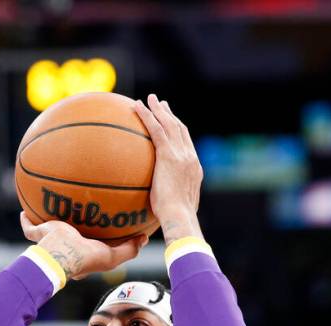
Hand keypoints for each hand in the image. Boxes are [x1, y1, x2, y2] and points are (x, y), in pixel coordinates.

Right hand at [20, 212, 148, 280]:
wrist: (61, 256)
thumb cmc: (85, 258)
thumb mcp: (112, 256)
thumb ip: (130, 249)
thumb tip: (144, 237)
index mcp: (83, 252)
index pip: (91, 241)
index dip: (98, 235)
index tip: (106, 224)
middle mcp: (67, 246)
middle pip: (70, 233)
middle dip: (74, 225)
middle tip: (80, 212)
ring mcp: (51, 241)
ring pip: (48, 228)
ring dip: (49, 219)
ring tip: (52, 204)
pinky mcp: (40, 234)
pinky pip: (29, 226)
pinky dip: (26, 220)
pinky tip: (24, 210)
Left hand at [133, 94, 204, 243]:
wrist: (180, 218)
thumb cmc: (176, 221)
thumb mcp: (174, 210)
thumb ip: (168, 202)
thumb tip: (156, 210)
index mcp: (194, 169)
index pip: (186, 145)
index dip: (179, 132)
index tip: (172, 123)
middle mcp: (190, 158)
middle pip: (180, 129)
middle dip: (170, 115)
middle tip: (161, 104)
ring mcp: (181, 155)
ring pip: (169, 125)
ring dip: (159, 110)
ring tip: (149, 99)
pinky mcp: (169, 155)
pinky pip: (156, 130)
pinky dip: (147, 116)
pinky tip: (137, 107)